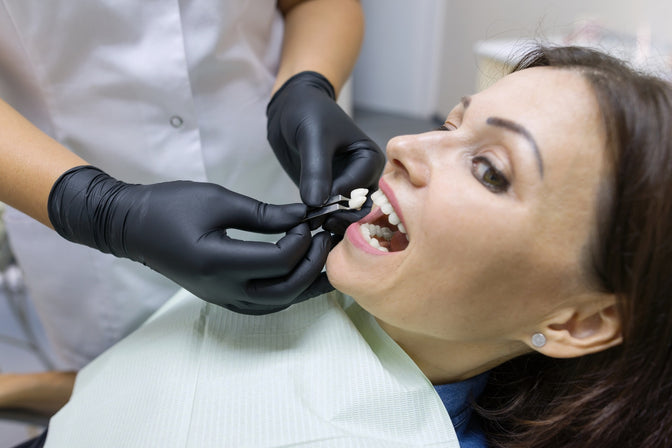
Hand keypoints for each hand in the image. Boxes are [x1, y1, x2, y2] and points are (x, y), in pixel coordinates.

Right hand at [48, 166, 332, 313]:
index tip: (309, 218)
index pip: (279, 261)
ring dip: (305, 285)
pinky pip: (263, 305)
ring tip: (325, 262)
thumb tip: (303, 216)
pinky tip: (299, 276)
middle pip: (284, 290)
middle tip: (325, 239)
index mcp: (220, 262)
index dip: (302, 241)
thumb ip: (264, 213)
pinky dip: (287, 293)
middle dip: (312, 265)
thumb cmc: (171, 206)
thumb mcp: (219, 200)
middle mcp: (223, 289)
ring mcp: (221, 298)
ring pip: (277, 304)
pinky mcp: (221, 297)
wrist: (132, 226)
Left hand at [267, 71, 384, 231]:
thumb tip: (316, 203)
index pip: (358, 191)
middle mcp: (364, 178)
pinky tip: (305, 225)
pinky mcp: (329, 196)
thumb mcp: (313, 136)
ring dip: (329, 224)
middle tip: (313, 219)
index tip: (314, 203)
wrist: (289, 109)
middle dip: (337, 218)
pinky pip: (330, 217)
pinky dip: (320, 224)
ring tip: (308, 222)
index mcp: (370, 160)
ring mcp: (347, 190)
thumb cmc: (307, 112)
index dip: (337, 201)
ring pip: (346, 219)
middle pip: (359, 211)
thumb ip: (316, 169)